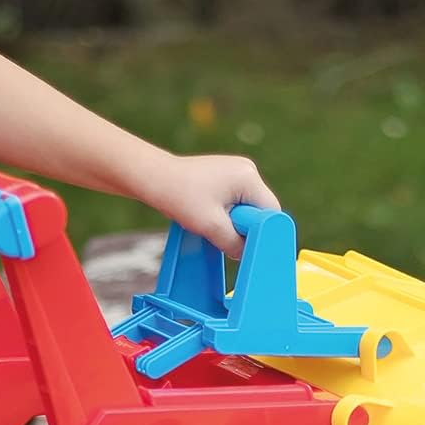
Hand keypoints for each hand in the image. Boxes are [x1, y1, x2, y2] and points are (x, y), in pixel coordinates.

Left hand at [144, 153, 280, 257]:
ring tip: (212, 223)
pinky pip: (237, 201)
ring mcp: (237, 171)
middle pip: (260, 210)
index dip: (263, 234)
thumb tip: (246, 254)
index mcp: (249, 178)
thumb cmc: (179, 197)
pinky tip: (209, 216)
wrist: (153, 177)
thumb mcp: (211, 227)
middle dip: (246, 228)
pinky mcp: (225, 176)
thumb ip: (234, 244)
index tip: (246, 246)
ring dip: (234, 222)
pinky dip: (227, 214)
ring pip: (248, 207)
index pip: (271, 212)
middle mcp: (247, 170)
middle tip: (223, 235)